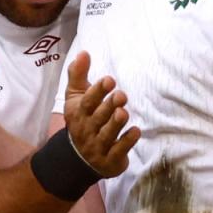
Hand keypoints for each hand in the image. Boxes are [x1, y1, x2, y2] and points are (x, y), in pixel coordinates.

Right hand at [64, 52, 140, 176]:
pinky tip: (136, 131)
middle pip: (98, 118)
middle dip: (109, 106)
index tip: (110, 80)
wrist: (79, 157)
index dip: (98, 91)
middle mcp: (86, 130)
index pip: (87, 102)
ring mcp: (97, 147)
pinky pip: (118, 151)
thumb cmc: (83, 118)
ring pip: (107, 135)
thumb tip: (83, 52)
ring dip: (116, 124)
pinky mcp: (110, 160)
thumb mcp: (76, 96)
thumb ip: (79, 74)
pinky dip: (127, 142)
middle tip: (122, 95)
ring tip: (124, 112)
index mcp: (78, 113)